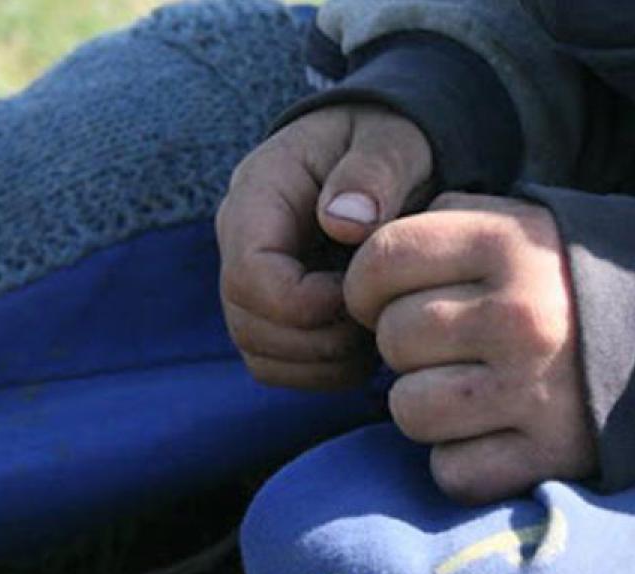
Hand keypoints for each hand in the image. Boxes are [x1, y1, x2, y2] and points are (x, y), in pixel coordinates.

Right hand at [216, 105, 432, 389]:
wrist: (384, 151)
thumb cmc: (389, 142)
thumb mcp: (393, 141)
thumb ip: (373, 172)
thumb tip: (343, 222)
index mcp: (258, 193)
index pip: (249, 274)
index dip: (306, 305)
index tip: (363, 296)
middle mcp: (241, 240)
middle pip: (248, 324)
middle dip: (317, 341)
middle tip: (379, 321)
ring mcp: (252, 278)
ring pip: (259, 353)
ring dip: (322, 362)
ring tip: (376, 332)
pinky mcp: (272, 309)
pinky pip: (277, 365)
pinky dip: (322, 372)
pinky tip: (366, 346)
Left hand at [345, 193, 594, 503]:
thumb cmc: (579, 276)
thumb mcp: (527, 222)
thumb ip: (449, 221)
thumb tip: (365, 252)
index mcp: (509, 245)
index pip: (382, 259)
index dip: (366, 283)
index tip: (383, 298)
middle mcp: (519, 315)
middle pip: (392, 337)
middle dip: (404, 345)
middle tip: (445, 346)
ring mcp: (535, 391)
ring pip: (408, 409)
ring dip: (423, 404)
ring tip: (465, 389)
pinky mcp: (551, 456)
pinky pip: (451, 470)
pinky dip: (459, 459)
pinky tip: (491, 432)